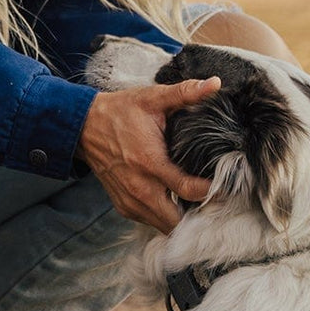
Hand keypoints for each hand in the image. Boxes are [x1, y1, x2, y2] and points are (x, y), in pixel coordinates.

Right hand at [77, 77, 221, 232]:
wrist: (85, 126)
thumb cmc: (121, 112)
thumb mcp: (152, 98)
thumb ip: (185, 93)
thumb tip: (215, 83)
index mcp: (149, 162)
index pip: (188, 190)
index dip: (211, 191)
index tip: (224, 185)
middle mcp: (139, 188)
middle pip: (176, 222)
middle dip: (197, 215)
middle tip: (212, 201)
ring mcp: (129, 200)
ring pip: (164, 227)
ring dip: (181, 219)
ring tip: (196, 204)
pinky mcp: (123, 205)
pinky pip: (150, 222)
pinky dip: (164, 217)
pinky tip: (175, 203)